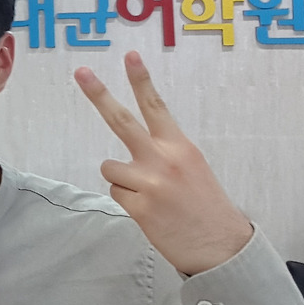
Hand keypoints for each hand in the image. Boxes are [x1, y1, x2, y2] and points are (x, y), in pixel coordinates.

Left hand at [74, 51, 252, 275]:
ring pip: (111, 167)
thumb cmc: (205, 206)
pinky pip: (116, 193)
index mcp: (180, 147)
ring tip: (148, 194)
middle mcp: (163, 159)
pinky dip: (127, 200)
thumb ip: (165, 151)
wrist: (222, 248)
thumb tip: (135, 145)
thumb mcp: (192, 168)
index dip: (141, 80)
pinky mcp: (139, 207)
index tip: (129, 56)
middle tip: (82, 72)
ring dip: (122, 179)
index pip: (157, 106)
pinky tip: (149, 211)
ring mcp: (149, 183)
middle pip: (122, 121)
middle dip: (99, 94)